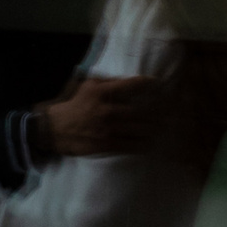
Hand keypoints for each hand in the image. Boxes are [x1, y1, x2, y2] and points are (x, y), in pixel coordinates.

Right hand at [38, 74, 157, 156]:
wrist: (55, 129)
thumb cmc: (76, 105)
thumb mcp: (88, 86)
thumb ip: (109, 81)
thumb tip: (132, 80)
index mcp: (102, 92)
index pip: (132, 85)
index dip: (149, 84)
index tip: (160, 84)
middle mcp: (107, 110)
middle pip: (142, 110)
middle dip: (159, 111)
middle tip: (171, 111)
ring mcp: (107, 129)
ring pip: (140, 129)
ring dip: (155, 129)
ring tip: (165, 127)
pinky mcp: (106, 145)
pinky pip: (132, 145)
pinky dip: (144, 145)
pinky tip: (152, 143)